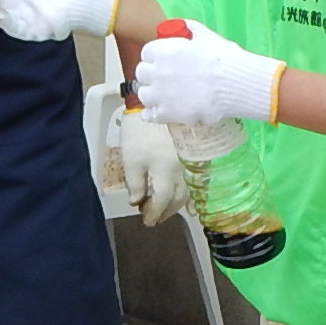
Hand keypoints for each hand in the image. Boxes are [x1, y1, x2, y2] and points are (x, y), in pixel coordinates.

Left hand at [117, 109, 187, 225]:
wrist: (154, 103)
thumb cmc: (139, 131)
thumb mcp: (130, 159)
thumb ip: (135, 184)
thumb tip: (137, 202)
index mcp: (166, 172)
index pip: (162, 201)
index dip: (154, 213)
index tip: (146, 221)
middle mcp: (183, 170)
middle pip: (178, 199)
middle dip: (165, 211)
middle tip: (154, 217)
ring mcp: (191, 161)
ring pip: (188, 190)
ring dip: (176, 203)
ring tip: (163, 207)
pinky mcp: (194, 153)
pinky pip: (193, 178)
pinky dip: (185, 189)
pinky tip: (178, 191)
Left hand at [136, 20, 284, 125]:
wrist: (236, 85)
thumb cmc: (225, 59)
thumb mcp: (207, 37)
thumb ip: (191, 30)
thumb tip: (185, 26)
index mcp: (164, 50)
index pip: (147, 52)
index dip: (155, 57)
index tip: (162, 61)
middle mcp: (157, 71)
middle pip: (142, 73)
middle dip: (151, 75)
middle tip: (163, 79)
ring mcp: (160, 94)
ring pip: (143, 94)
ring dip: (151, 94)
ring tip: (163, 97)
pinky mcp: (167, 114)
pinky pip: (150, 115)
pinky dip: (153, 115)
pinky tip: (158, 113)